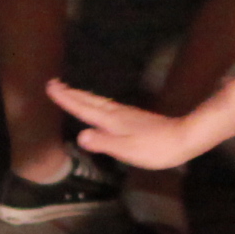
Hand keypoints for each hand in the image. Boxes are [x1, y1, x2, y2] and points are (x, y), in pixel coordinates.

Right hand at [44, 79, 200, 171]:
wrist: (184, 138)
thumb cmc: (155, 148)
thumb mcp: (127, 149)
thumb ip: (103, 142)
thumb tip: (79, 135)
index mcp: (112, 121)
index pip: (84, 109)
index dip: (67, 99)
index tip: (50, 87)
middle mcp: (117, 114)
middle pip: (90, 101)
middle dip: (71, 93)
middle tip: (54, 83)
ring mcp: (127, 114)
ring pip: (99, 102)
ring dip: (83, 96)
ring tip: (71, 90)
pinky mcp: (135, 117)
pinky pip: (108, 106)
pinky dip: (97, 102)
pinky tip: (101, 105)